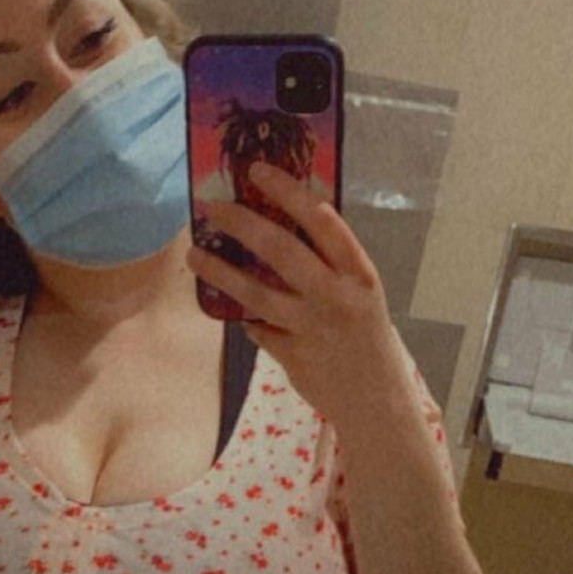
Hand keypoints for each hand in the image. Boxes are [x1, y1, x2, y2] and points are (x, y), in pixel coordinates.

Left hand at [188, 163, 399, 422]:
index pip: (320, 219)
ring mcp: (312, 329)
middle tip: (211, 208)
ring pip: (255, 293)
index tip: (256, 171)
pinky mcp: (292, 358)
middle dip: (240, 223)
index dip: (286, 191)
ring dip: (220, 272)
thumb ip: (331, 266)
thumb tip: (282, 229)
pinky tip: (238, 312)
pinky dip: (247, 319)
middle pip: (280, 249)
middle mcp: (336, 297)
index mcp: (359, 273)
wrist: (377, 402)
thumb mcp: (362, 295)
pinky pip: (258, 330)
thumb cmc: (368, 340)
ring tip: (195, 256)